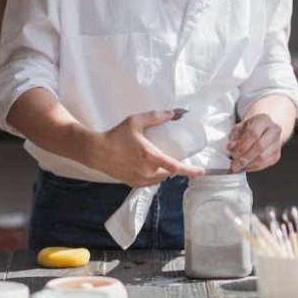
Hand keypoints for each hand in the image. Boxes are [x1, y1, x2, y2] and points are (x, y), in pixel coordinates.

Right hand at [86, 110, 205, 187]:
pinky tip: (149, 167)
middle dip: (173, 167)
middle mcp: (147, 172)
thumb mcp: (135, 121)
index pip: (176, 167)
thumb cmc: (115, 135)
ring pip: (159, 178)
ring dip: (163, 171)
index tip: (201, 171)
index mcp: (150, 157)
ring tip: (161, 161)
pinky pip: (149, 182)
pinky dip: (153, 176)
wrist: (96, 151)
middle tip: (173, 156)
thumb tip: (172, 114)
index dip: (191, 170)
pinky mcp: (132, 183)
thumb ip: (155, 117)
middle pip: (169, 173)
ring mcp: (140, 179)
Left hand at [226, 114, 282, 172]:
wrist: (261, 130)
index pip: (254, 133)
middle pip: (260, 147)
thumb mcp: (239, 128)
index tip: (234, 154)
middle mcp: (273, 130)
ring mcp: (277, 143)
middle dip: (245, 158)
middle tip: (234, 164)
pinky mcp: (277, 155)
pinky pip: (265, 164)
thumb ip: (234, 137)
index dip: (242, 146)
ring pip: (263, 158)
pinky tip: (244, 167)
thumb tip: (231, 148)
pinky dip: (252, 168)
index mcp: (263, 120)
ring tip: (238, 167)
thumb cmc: (249, 129)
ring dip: (248, 164)